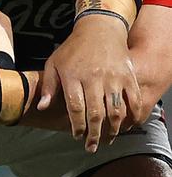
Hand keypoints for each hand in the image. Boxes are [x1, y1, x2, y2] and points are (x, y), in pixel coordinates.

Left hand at [38, 14, 142, 152]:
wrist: (99, 30)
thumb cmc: (72, 49)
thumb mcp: (54, 63)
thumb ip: (48, 86)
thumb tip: (42, 108)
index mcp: (73, 75)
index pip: (75, 107)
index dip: (76, 125)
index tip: (76, 135)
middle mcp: (94, 77)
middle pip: (95, 113)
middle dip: (93, 134)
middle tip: (91, 146)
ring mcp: (113, 77)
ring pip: (115, 110)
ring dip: (112, 129)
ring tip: (108, 139)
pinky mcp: (128, 76)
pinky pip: (134, 100)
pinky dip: (133, 116)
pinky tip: (127, 126)